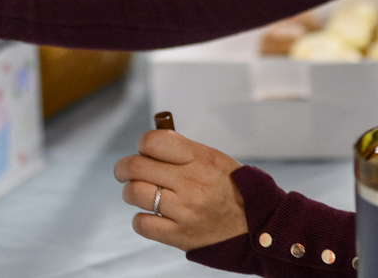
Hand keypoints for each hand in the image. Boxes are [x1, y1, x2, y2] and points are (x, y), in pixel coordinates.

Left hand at [113, 129, 247, 251]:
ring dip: (130, 191)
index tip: (143, 150)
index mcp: (200, 158)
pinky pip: (142, 224)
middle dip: (123, 168)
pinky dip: (140, 218)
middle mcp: (191, 183)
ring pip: (135, 194)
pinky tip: (151, 214)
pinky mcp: (181, 236)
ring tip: (138, 192)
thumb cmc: (229, 186)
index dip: (142, 143)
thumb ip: (182, 150)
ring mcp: (185, 211)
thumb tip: (147, 145)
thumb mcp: (213, 158)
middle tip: (124, 171)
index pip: (153, 141)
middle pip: (136, 167)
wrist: (255, 224)